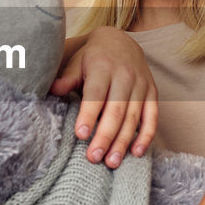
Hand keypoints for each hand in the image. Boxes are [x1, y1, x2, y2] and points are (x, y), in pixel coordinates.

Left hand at [50, 26, 157, 166]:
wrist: (120, 42)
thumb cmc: (92, 58)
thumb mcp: (77, 62)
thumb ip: (67, 78)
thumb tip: (52, 90)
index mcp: (102, 67)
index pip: (95, 94)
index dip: (89, 114)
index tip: (81, 134)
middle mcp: (124, 76)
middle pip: (115, 110)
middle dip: (105, 136)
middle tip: (93, 157)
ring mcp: (141, 85)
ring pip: (133, 117)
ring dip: (123, 141)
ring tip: (111, 162)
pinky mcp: (152, 93)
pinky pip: (152, 117)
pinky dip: (146, 135)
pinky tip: (136, 153)